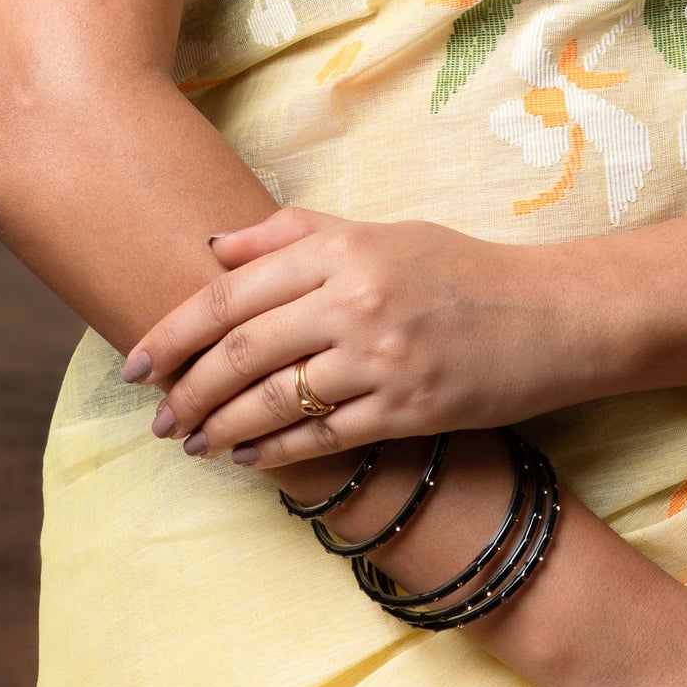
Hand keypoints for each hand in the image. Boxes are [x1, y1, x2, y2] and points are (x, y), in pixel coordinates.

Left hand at [120, 205, 592, 462]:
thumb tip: (215, 247)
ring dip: (219, 425)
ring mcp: (382, 357)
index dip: (173, 331)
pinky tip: (247, 455)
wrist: (551, 315)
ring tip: (192, 441)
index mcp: (344, 248)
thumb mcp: (380, 232)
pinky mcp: (408, 408)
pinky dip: (275, 449)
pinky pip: (323, 436)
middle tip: (158, 414)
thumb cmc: (459, 269)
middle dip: (186, 387)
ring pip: (273, 398)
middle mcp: (357, 298)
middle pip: (242, 349)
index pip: (232, 291)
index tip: (135, 360)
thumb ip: (296, 233)